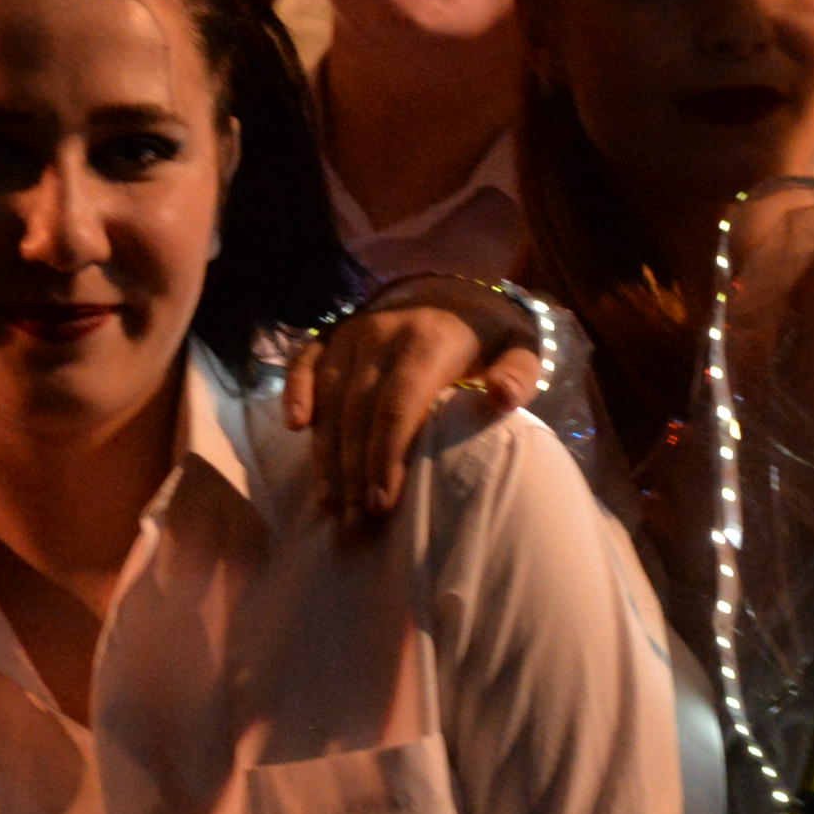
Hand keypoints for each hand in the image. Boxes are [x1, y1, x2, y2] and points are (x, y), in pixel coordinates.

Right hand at [280, 295, 539, 524]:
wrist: (454, 293)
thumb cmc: (489, 338)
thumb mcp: (518, 349)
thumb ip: (519, 374)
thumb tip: (500, 397)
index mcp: (427, 340)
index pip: (397, 407)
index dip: (385, 457)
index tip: (382, 504)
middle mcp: (382, 333)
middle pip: (358, 412)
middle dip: (353, 471)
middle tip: (355, 521)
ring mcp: (352, 332)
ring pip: (330, 398)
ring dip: (326, 453)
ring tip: (330, 502)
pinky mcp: (333, 334)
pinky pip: (306, 363)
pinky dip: (295, 393)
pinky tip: (295, 429)